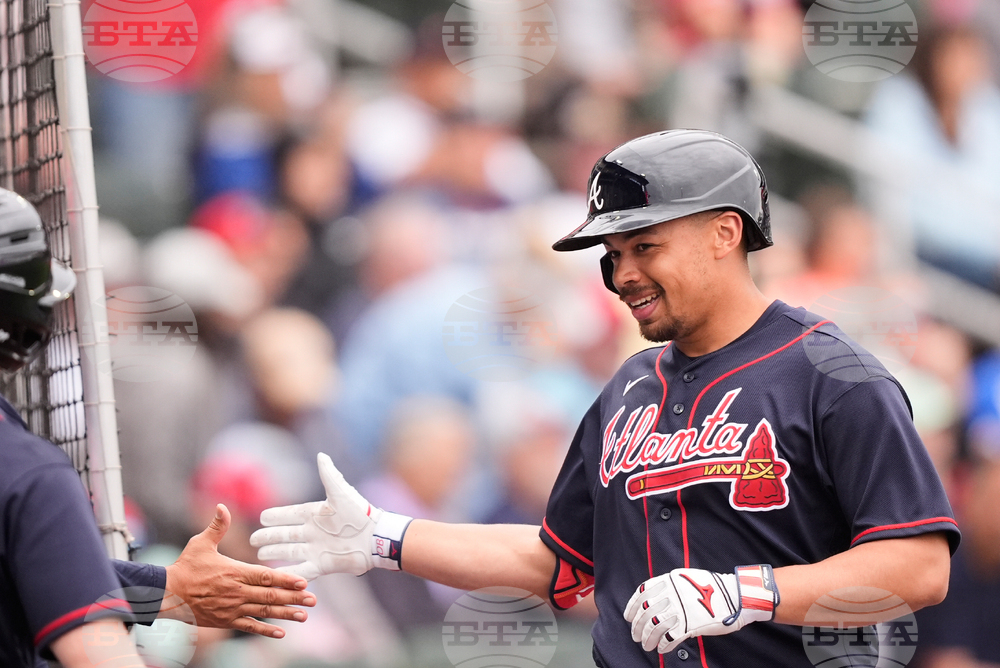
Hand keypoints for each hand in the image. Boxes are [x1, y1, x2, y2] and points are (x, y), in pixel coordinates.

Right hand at [164, 503, 316, 637]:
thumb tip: (222, 505)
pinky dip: (265, 630)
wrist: (166, 594)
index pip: (265, 576)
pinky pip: (249, 627)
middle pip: (270, 595)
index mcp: (234, 572)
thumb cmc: (185, 567)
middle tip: (313, 600)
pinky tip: (281, 633)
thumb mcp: (200, 543)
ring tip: (304, 615)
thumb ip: (217, 526)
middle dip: (293, 597)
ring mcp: (232, 608)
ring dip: (285, 614)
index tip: (304, 581)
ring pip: (263, 611)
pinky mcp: (225, 621)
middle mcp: (236, 592)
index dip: (286, 579)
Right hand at [250, 453, 411, 579]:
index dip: (276, 516)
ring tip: (260, 554)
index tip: (263, 517)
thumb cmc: (360, 513)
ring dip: (275, 553)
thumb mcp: (341, 493)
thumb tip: (321, 455)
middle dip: (269, 537)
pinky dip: (289, 573)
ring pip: (290, 552)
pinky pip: (302, 570)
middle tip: (254, 539)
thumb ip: (329, 475)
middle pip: (285, 535)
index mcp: (316, 514)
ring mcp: (317, 549)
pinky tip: (276, 575)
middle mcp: (314, 532)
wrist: (376, 538)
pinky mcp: (323, 565)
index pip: (290, 515)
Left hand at [623, 565, 777, 653]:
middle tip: (635, 635)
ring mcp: (680, 610)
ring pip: (655, 628)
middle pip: (646, 613)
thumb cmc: (713, 587)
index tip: (628, 616)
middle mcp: (672, 594)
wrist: (735, 596)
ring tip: (647, 645)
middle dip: (637, 626)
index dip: (632, 607)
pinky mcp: (690, 625)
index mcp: (669, 581)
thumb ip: (670, 587)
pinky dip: (663, 646)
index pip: (642, 594)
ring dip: (648, 639)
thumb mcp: (687, 578)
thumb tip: (655, 600)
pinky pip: (670, 638)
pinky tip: (662, 649)